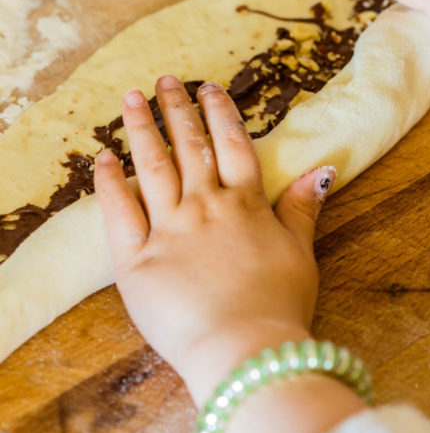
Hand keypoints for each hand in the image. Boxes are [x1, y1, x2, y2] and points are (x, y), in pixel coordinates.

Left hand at [94, 75, 335, 406]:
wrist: (244, 350)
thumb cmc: (278, 305)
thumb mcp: (301, 252)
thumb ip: (303, 208)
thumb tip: (323, 169)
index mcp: (245, 203)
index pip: (231, 144)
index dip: (219, 112)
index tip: (208, 88)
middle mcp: (206, 206)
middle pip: (190, 146)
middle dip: (176, 109)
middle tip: (165, 81)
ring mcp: (169, 229)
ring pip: (153, 166)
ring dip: (141, 128)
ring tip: (131, 98)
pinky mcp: (136, 259)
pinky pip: (119, 212)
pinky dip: (110, 182)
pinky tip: (103, 157)